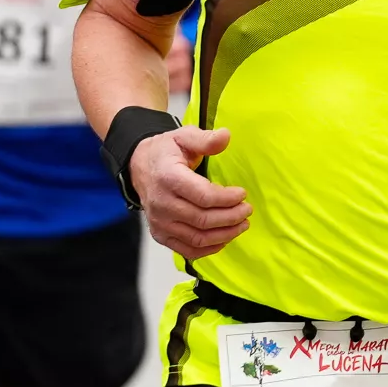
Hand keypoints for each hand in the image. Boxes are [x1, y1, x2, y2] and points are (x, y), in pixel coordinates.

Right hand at [132, 126, 249, 258]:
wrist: (140, 167)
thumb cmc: (165, 153)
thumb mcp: (183, 137)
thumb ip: (205, 139)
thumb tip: (226, 136)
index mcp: (168, 178)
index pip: (203, 196)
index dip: (227, 198)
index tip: (242, 194)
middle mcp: (162, 203)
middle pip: (203, 219)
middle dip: (231, 217)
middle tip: (247, 210)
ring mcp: (160, 222)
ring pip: (198, 238)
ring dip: (225, 234)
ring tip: (242, 225)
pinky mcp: (160, 234)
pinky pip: (187, 250)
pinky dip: (209, 249)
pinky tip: (224, 239)